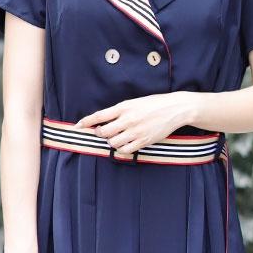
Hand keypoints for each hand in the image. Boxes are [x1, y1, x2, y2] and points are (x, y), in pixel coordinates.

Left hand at [75, 91, 196, 153]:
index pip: (99, 116)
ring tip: (117, 137)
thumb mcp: (134, 102)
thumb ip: (119, 111)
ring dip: (111, 142)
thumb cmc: (154, 104)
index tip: (77, 126)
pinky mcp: (143, 141)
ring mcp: (136, 131)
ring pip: (113, 143)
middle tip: (103, 132)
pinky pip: (125, 150)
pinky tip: (125, 144)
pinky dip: (121, 149)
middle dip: (100, 134)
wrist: (175, 108)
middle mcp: (128, 119)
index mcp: (124, 107)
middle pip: (103, 132)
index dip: (86, 122)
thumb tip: (103, 122)